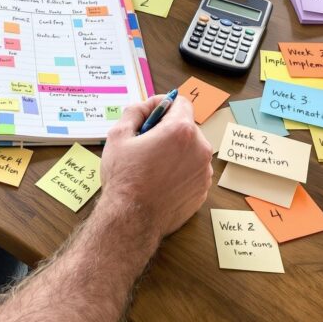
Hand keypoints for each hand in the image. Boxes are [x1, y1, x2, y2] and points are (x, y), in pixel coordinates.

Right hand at [99, 95, 212, 240]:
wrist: (132, 219)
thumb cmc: (124, 178)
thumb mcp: (118, 136)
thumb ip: (135, 111)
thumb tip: (148, 105)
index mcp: (181, 130)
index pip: (181, 102)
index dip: (163, 105)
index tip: (151, 117)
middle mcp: (199, 148)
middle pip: (186, 126)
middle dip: (168, 130)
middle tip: (146, 144)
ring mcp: (204, 171)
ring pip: (190, 149)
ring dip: (175, 151)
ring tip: (152, 166)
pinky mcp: (203, 189)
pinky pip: (193, 170)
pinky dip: (180, 170)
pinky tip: (161, 181)